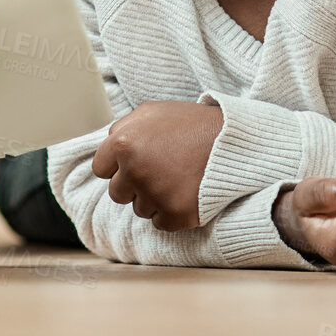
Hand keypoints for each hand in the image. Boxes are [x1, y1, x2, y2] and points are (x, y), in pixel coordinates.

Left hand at [90, 101, 223, 231]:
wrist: (234, 142)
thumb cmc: (191, 123)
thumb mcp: (152, 112)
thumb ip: (123, 129)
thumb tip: (108, 149)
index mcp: (123, 143)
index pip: (100, 169)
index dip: (117, 166)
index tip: (134, 164)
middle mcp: (134, 171)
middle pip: (117, 193)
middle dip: (133, 184)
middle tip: (159, 170)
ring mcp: (154, 195)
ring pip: (139, 209)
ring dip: (153, 198)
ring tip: (177, 178)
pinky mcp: (175, 214)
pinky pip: (160, 223)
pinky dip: (171, 212)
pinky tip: (185, 193)